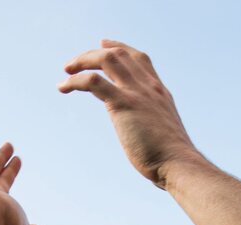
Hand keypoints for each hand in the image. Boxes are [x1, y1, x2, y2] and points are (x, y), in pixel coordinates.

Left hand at [58, 40, 200, 187]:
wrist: (178, 163)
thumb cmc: (171, 158)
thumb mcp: (163, 132)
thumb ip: (152, 124)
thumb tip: (145, 134)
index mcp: (158, 92)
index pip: (139, 59)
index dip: (120, 48)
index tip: (103, 45)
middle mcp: (148, 86)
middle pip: (119, 54)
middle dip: (94, 53)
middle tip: (74, 63)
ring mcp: (137, 92)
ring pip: (107, 59)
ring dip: (83, 60)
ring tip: (66, 69)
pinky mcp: (124, 103)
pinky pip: (94, 81)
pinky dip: (75, 80)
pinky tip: (63, 87)